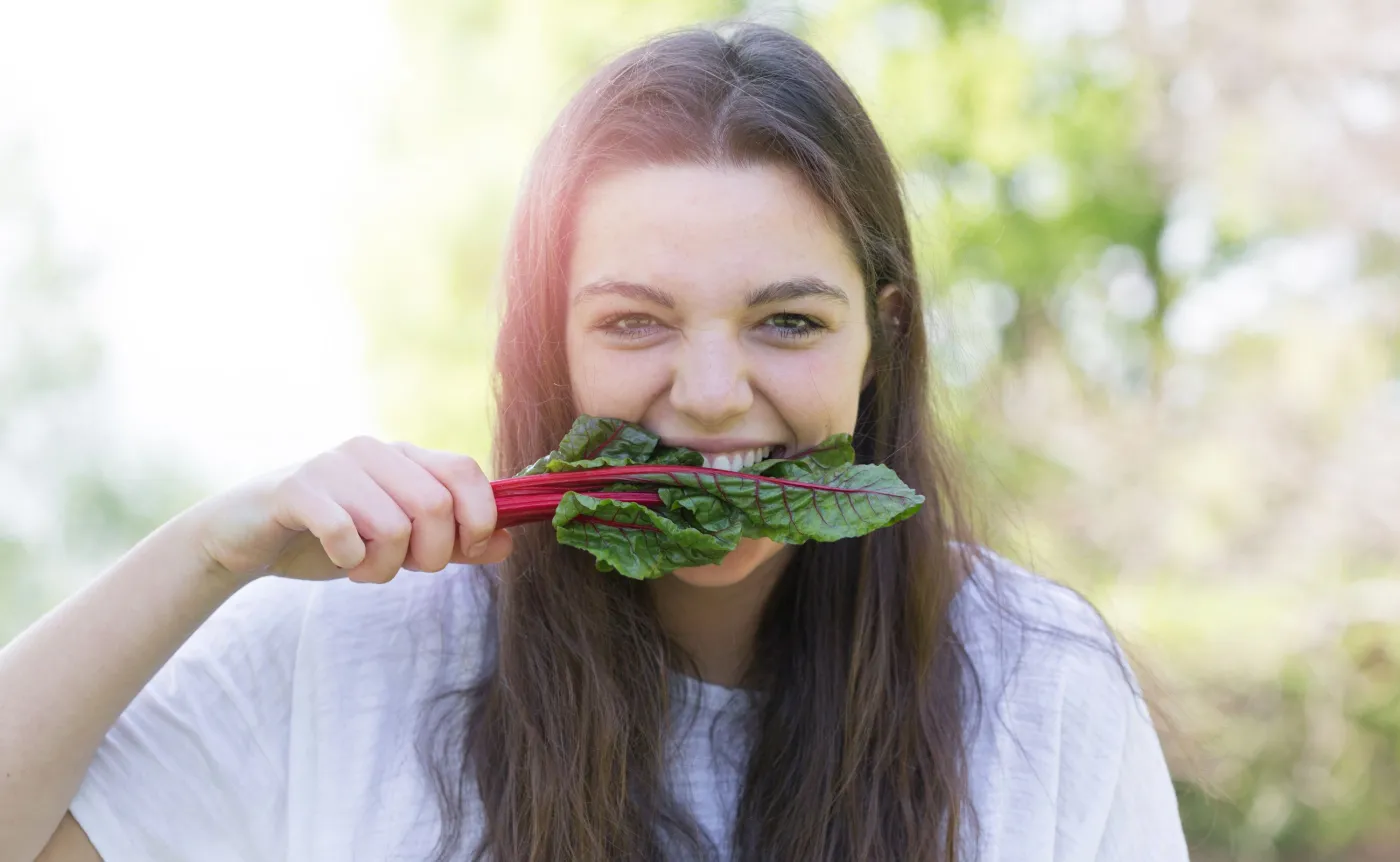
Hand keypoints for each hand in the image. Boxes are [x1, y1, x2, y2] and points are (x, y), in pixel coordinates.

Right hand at [188, 436, 511, 586]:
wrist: (247, 538)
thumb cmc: (332, 537)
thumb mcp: (402, 542)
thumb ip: (455, 542)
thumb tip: (508, 542)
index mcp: (405, 457)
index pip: (466, 472)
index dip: (479, 518)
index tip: (465, 550)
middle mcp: (373, 452)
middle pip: (436, 505)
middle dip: (432, 554)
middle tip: (407, 568)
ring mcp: (333, 466)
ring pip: (393, 524)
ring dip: (385, 566)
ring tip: (365, 569)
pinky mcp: (296, 489)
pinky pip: (343, 530)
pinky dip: (350, 560)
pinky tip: (339, 560)